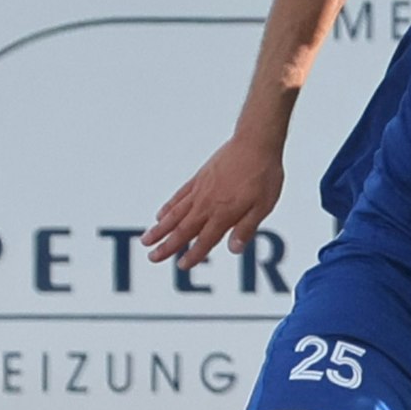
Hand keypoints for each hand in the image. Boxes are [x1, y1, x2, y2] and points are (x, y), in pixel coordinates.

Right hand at [142, 135, 284, 268]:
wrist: (255, 143)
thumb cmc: (264, 175)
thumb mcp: (263, 206)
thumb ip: (246, 228)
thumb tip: (233, 250)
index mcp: (224, 214)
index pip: (205, 240)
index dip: (193, 254)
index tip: (181, 266)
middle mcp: (207, 204)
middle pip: (183, 229)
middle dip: (167, 245)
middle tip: (152, 258)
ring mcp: (200, 190)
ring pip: (175, 213)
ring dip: (160, 228)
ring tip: (146, 240)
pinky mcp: (199, 178)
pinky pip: (179, 196)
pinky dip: (169, 207)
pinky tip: (160, 215)